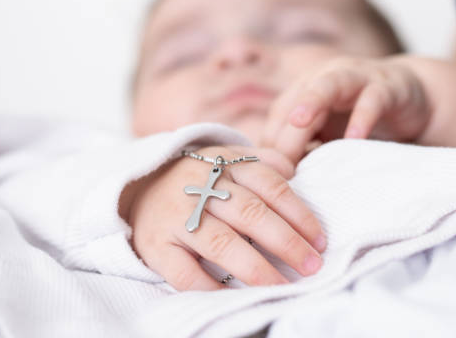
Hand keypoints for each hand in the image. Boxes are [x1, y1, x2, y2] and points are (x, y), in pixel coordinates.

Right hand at [123, 145, 325, 290]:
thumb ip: (260, 161)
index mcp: (224, 163)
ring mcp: (176, 217)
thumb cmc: (195, 179)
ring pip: (221, 243)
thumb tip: (296, 170)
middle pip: (250, 213)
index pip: (269, 185)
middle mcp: (200, 187)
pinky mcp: (156, 245)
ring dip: (256, 267)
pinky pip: (184, 271)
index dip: (298, 213)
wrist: (136, 188)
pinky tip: (234, 295)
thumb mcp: (225, 159)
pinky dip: (209, 285)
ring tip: (283, 285)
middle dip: (286, 242)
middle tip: (312, 266)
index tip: (319, 240)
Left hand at [261, 56, 431, 163]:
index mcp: (306, 89)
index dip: (271, 143)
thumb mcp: (330, 134)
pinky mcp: (386, 87)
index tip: (270, 174)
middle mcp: (325, 78)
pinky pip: (372, 100)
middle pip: (296, 102)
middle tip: (282, 167)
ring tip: (299, 121)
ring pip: (329, 85)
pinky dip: (362, 117)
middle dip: (286, 133)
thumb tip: (278, 178)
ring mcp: (356, 79)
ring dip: (312, 100)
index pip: (278, 116)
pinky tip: (354, 138)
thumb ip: (306, 148)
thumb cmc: (361, 118)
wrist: (412, 100)